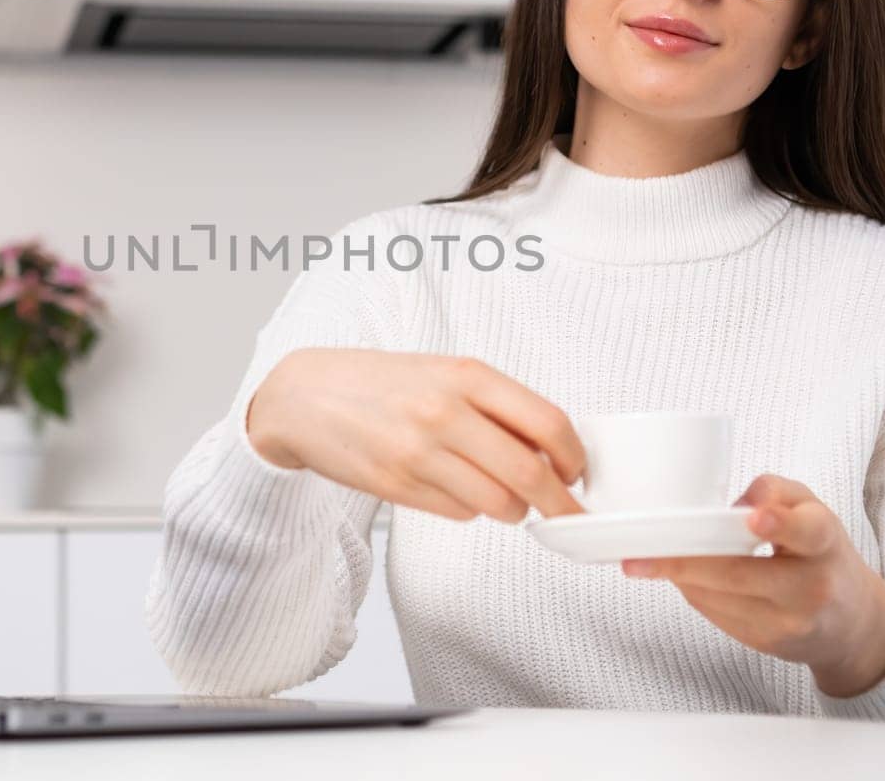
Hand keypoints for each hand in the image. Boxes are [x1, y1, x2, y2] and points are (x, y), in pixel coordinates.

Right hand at [245, 349, 585, 522]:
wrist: (306, 397)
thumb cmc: (381, 383)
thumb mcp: (443, 372)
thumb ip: (495, 404)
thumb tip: (551, 450)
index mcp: (466, 375)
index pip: (547, 422)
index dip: (574, 456)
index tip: (578, 472)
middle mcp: (445, 413)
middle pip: (530, 474)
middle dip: (559, 503)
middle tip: (567, 512)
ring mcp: (419, 453)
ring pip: (498, 502)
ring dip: (512, 509)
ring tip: (502, 496)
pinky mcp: (397, 486)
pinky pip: (459, 513)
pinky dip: (470, 508)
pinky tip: (454, 488)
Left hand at [619, 474, 884, 697]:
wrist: (851, 623)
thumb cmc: (822, 554)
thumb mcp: (813, 511)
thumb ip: (777, 491)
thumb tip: (738, 502)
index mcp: (825, 543)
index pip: (808, 533)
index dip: (779, 525)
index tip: (754, 518)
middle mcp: (812, 587)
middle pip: (739, 573)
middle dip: (684, 563)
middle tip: (638, 556)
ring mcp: (789, 622)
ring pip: (717, 597)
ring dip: (678, 577)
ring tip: (647, 559)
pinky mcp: (767, 644)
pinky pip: (716, 615)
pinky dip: (693, 592)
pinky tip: (680, 577)